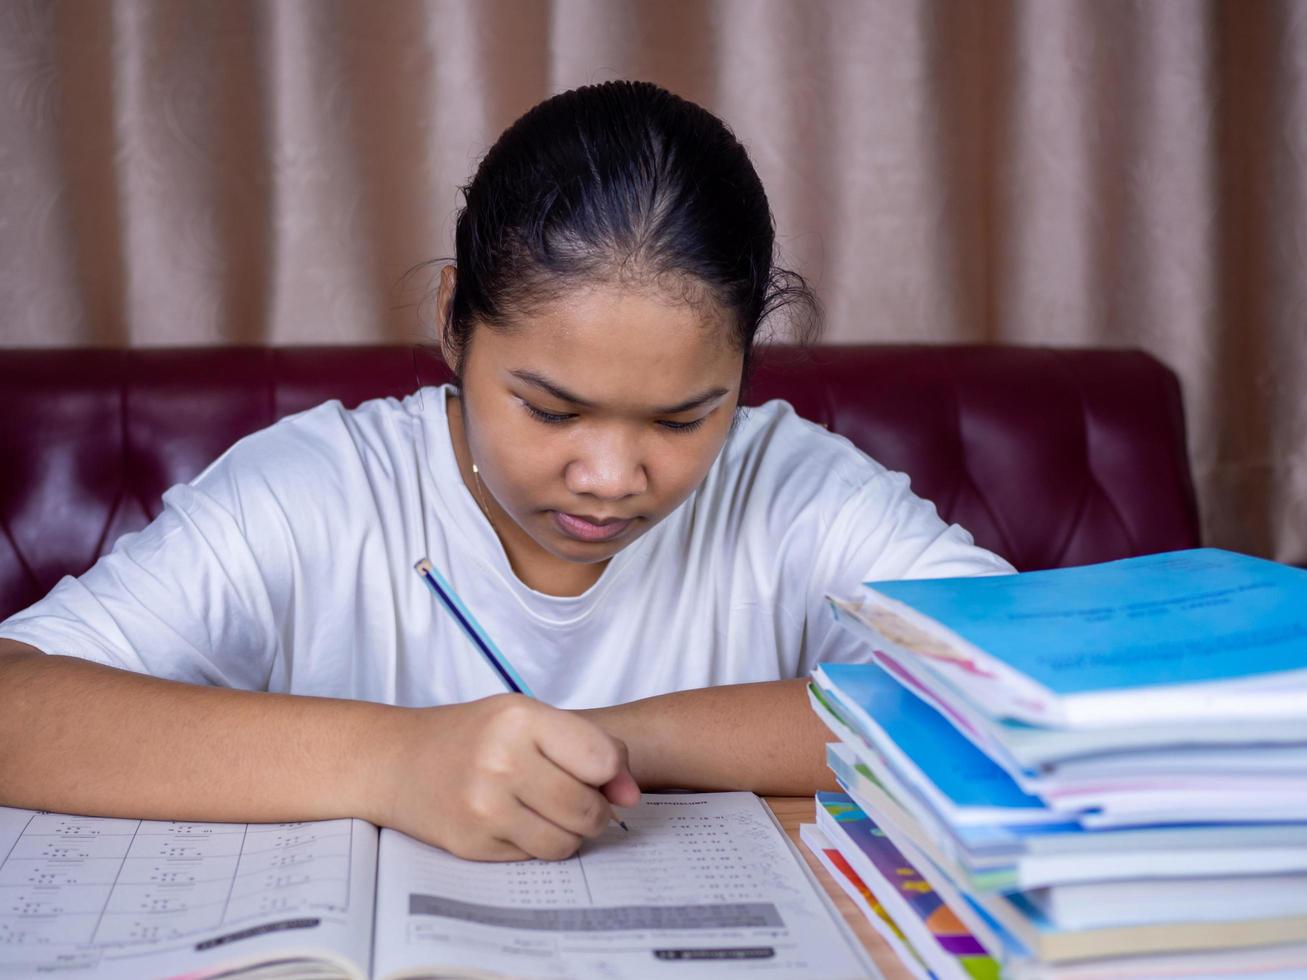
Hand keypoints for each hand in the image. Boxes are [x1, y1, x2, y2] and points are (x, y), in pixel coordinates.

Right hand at [377, 694, 639, 860]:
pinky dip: (537, 844)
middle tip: (578, 799)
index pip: (602, 759)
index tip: (601, 774)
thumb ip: (589, 746)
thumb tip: (630, 796)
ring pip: (566, 842)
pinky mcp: (473, 844)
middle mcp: (501, 761)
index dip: (613, 773)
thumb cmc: (474, 735)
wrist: (399, 761)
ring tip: (550, 812)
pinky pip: (535, 857)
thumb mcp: (529, 718)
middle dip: (595, 811)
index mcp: (521, 718)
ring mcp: (485, 807)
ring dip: (570, 833)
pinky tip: (518, 821)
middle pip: (588, 808)